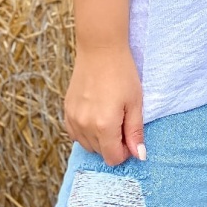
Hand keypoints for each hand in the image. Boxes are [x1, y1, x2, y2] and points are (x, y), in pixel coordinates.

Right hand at [64, 44, 145, 164]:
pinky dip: (86, 130)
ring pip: (87, 144)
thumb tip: (139, 156)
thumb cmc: (122, 72)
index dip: (124, 150)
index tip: (129, 133)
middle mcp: (85, 126)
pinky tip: (95, 114)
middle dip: (113, 143)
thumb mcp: (135, 101)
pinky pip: (75, 133)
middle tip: (122, 118)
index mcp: (104, 125)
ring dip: (99, 138)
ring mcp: (73, 118)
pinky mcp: (66, 110)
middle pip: (100, 152)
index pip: (113, 158)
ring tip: (109, 114)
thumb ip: (135, 131)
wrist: (100, 48)